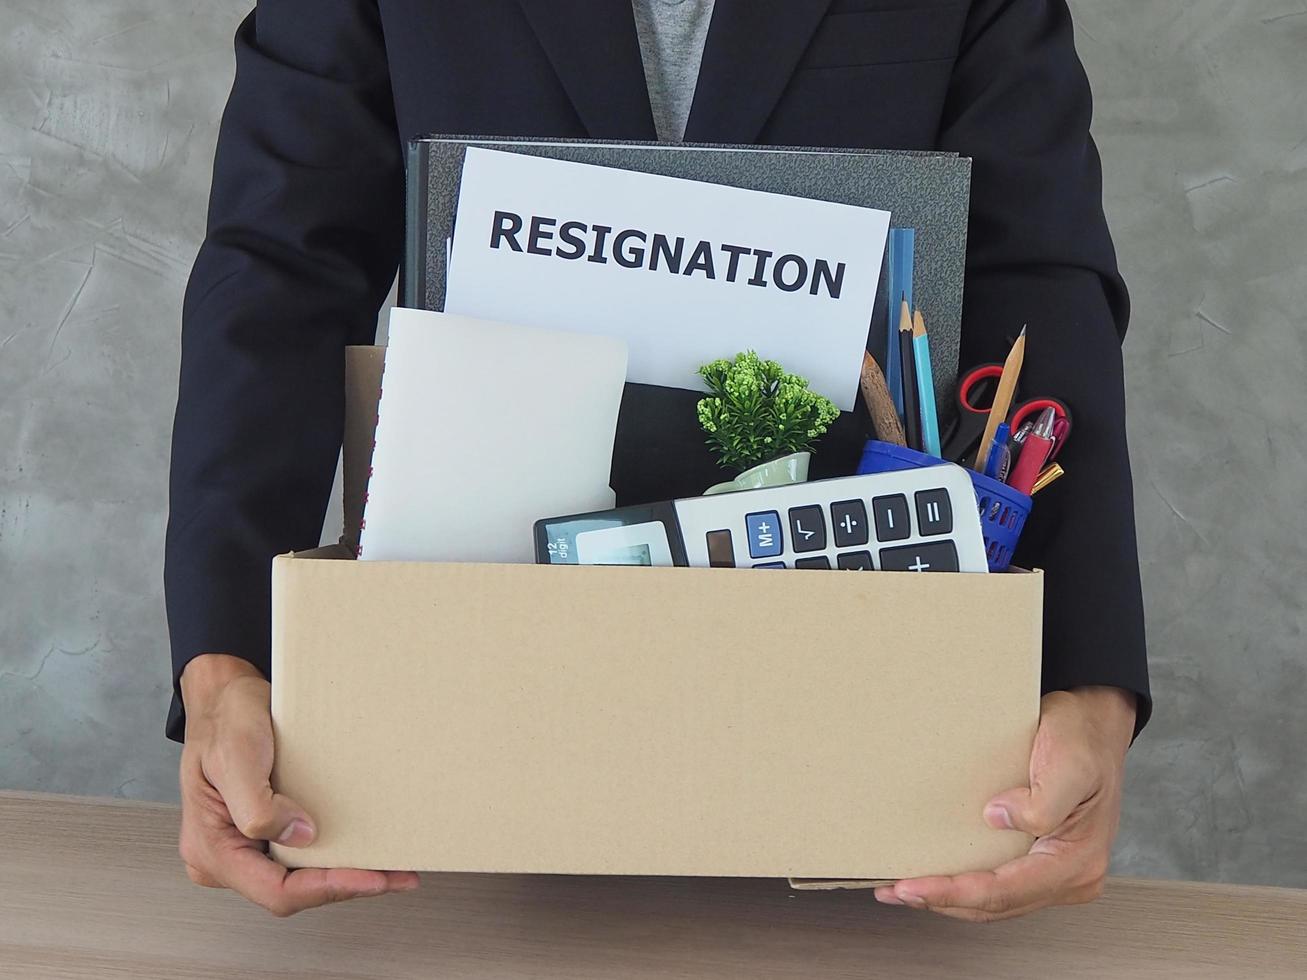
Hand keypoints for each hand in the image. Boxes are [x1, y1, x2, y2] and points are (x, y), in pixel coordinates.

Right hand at [177, 654, 419, 915]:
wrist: (227, 697)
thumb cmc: (225, 721)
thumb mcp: (236, 757)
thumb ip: (258, 807)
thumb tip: (299, 837)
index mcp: (212, 849)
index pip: (276, 890)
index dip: (328, 889)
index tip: (372, 878)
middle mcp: (226, 857)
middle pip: (292, 891)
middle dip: (345, 885)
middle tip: (395, 876)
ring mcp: (245, 847)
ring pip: (300, 878)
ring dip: (344, 874)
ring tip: (390, 869)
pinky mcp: (265, 833)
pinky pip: (301, 856)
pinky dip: (335, 857)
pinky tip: (363, 851)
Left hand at [875, 686, 1135, 922]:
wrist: (1093, 719)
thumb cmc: (1084, 738)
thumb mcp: (1070, 764)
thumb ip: (1042, 801)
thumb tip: (998, 817)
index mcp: (1077, 861)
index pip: (1005, 891)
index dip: (954, 892)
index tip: (912, 887)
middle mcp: (1070, 875)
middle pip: (995, 905)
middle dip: (941, 901)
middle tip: (893, 890)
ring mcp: (1055, 871)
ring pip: (994, 901)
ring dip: (947, 897)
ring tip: (902, 888)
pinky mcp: (1039, 858)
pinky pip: (997, 883)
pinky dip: (963, 882)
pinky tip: (936, 874)